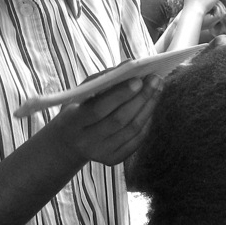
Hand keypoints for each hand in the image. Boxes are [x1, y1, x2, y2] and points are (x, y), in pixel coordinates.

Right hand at [47, 74, 162, 165]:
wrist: (68, 142)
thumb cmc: (77, 109)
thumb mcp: (81, 93)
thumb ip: (103, 78)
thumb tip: (130, 64)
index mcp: (72, 122)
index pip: (98, 109)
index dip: (120, 95)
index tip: (138, 79)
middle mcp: (86, 141)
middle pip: (119, 120)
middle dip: (140, 98)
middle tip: (155, 79)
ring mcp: (100, 153)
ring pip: (132, 130)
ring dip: (148, 107)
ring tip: (157, 88)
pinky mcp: (113, 160)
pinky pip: (136, 140)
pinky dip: (146, 121)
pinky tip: (151, 105)